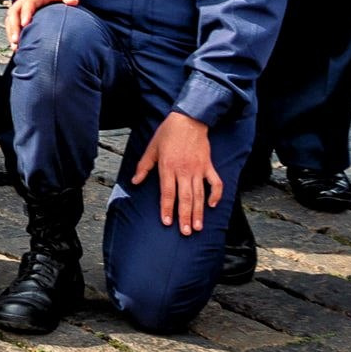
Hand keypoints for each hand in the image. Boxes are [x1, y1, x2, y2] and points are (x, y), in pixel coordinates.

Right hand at [4, 0, 79, 48]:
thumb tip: (72, 2)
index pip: (28, 3)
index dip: (25, 13)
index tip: (25, 24)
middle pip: (14, 12)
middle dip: (14, 27)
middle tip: (17, 41)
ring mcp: (21, 6)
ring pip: (11, 18)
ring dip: (11, 32)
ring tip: (16, 47)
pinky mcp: (20, 13)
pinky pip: (12, 22)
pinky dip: (12, 33)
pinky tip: (17, 46)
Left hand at [131, 110, 219, 234]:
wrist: (188, 119)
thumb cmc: (168, 133)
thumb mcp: (152, 148)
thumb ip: (143, 166)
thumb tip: (135, 182)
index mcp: (168, 167)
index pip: (167, 192)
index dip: (167, 208)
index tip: (167, 222)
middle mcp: (183, 170)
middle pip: (185, 197)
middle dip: (185, 216)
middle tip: (186, 232)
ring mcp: (198, 169)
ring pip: (199, 194)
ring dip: (199, 212)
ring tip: (198, 227)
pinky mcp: (208, 166)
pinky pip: (215, 183)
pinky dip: (215, 194)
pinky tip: (212, 205)